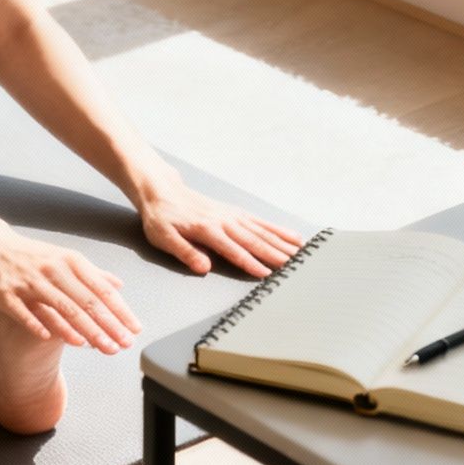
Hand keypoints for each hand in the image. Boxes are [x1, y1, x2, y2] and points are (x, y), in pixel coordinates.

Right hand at [0, 229, 142, 353]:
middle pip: (86, 301)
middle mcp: (53, 270)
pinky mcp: (6, 294)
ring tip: (101, 347)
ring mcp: (29, 282)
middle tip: (123, 345)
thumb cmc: (31, 255)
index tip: (134, 330)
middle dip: (107, 325)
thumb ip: (91, 273)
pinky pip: (27, 313)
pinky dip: (42, 325)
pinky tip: (55, 340)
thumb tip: (119, 285)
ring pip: (62, 308)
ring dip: (84, 330)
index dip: (120, 311)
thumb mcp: (64, 258)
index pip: (101, 289)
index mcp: (70, 261)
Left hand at [138, 181, 305, 277]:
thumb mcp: (164, 237)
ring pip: (262, 230)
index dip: (251, 263)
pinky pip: (260, 221)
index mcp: (207, 229)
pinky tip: (291, 236)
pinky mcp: (235, 212)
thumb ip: (185, 252)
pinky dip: (278, 229)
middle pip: (255, 240)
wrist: (162, 190)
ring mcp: (232, 215)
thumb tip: (204, 267)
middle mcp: (224, 221)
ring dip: (282, 242)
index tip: (267, 274)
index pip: (234, 250)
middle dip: (276, 254)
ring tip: (301, 253)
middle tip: (295, 266)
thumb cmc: (161, 217)